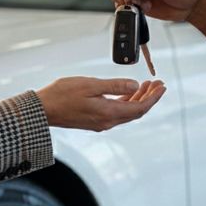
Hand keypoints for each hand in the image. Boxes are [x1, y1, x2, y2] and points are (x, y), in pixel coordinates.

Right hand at [37, 76, 165, 130]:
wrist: (42, 110)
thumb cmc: (62, 95)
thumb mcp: (90, 84)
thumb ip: (114, 85)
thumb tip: (135, 85)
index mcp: (108, 113)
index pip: (140, 108)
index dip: (154, 98)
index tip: (162, 86)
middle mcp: (107, 121)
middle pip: (136, 111)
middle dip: (150, 97)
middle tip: (158, 84)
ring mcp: (101, 122)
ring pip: (127, 111)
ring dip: (138, 98)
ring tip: (146, 85)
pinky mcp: (95, 120)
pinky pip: (117, 111)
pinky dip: (126, 101)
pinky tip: (128, 91)